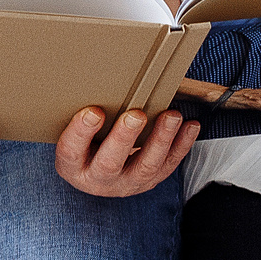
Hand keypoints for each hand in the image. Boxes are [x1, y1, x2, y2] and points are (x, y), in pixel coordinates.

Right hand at [53, 106, 198, 197]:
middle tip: (136, 115)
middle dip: (124, 138)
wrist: (96, 173)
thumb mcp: (74, 133)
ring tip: (171, 116)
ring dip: (161, 139)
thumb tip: (97, 76)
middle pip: (109, 162)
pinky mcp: (149, 181)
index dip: (81, 132)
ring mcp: (126, 183)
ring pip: (145, 166)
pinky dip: (182, 145)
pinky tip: (190, 126)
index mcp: (73, 166)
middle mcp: (98, 179)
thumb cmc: (84, 143)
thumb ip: (82, 114)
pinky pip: (168, 165)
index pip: (71, 150)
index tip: (94, 111)